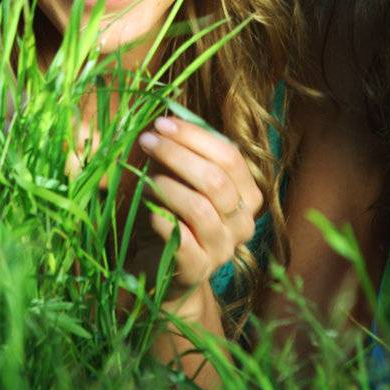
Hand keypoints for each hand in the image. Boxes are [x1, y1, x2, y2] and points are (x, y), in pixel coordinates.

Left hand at [130, 114, 262, 310]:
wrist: (163, 269)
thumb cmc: (173, 216)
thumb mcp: (179, 180)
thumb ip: (181, 153)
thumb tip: (164, 120)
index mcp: (245, 195)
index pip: (230, 157)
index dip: (196, 136)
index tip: (162, 123)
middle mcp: (241, 223)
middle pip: (217, 180)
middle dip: (177, 155)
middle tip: (146, 141)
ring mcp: (222, 249)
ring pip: (200, 209)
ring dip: (167, 187)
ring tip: (145, 179)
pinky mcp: (198, 270)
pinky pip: (182, 240)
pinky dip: (162, 219)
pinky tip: (148, 210)